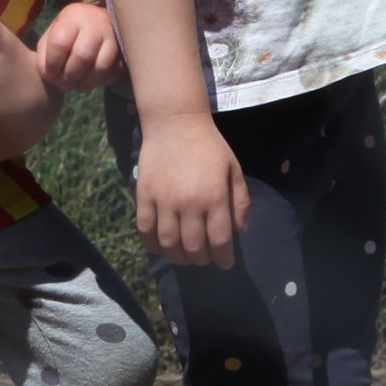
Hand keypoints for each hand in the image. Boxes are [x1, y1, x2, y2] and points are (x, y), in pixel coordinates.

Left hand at [38, 0, 122, 90]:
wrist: (99, 22)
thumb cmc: (70, 32)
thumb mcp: (52, 36)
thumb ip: (44, 56)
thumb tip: (49, 76)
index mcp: (73, 15)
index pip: (60, 44)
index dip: (52, 65)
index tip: (50, 74)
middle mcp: (96, 22)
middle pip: (82, 57)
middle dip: (69, 77)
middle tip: (63, 85)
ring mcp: (114, 36)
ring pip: (100, 68)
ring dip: (84, 83)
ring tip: (76, 85)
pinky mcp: (125, 51)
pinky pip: (112, 73)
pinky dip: (98, 82)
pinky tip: (90, 80)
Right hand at [135, 115, 250, 268]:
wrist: (175, 123)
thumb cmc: (209, 146)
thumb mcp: (234, 169)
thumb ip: (240, 201)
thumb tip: (240, 231)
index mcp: (214, 196)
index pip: (219, 240)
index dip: (223, 257)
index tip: (225, 262)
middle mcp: (189, 202)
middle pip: (194, 246)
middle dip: (202, 259)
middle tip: (205, 259)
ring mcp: (164, 200)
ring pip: (169, 243)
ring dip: (178, 256)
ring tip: (184, 256)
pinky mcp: (144, 195)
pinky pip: (145, 229)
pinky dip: (153, 244)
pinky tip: (162, 246)